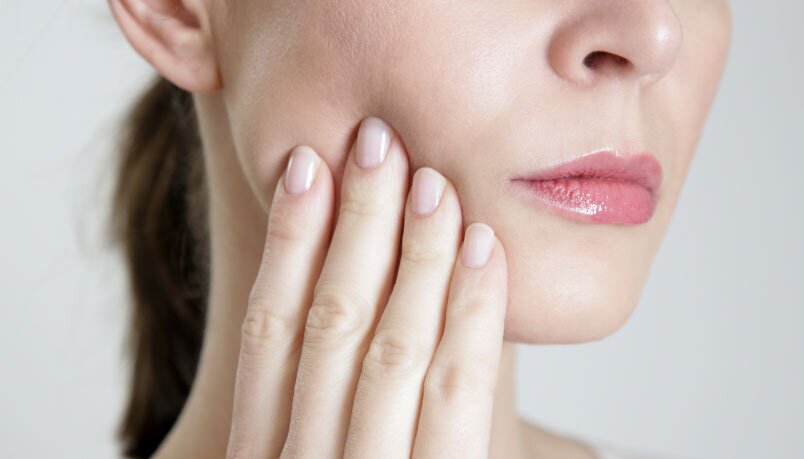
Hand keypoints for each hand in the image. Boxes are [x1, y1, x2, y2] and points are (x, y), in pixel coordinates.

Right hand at [225, 116, 508, 458]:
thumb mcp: (315, 453)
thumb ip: (318, 401)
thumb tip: (347, 282)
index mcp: (259, 454)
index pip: (267, 332)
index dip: (286, 241)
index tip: (303, 164)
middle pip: (329, 324)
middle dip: (354, 224)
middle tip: (377, 141)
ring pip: (392, 348)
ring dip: (415, 254)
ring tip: (431, 181)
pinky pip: (458, 394)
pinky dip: (472, 314)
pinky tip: (485, 250)